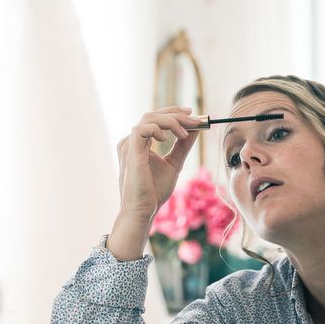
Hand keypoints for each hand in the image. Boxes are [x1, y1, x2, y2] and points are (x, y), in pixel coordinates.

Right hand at [107, 107, 199, 260]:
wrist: (144, 210)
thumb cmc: (154, 191)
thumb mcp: (174, 163)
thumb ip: (182, 146)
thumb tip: (195, 129)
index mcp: (139, 144)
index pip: (155, 119)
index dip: (173, 113)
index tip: (191, 114)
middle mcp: (132, 142)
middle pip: (152, 115)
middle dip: (175, 114)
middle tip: (194, 119)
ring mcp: (128, 145)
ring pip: (148, 118)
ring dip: (170, 121)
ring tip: (184, 133)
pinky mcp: (129, 151)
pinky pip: (141, 129)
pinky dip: (158, 129)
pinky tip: (167, 139)